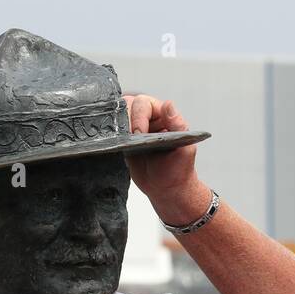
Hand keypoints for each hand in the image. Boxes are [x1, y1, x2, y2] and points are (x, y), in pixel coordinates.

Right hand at [123, 94, 205, 216]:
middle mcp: (147, 119)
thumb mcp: (184, 149)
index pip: (144, 103)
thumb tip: (168, 104)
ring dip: (117, 127)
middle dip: (125, 120)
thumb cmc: (178, 170)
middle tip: (130, 139)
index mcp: (162, 115)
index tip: (139, 133)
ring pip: (117, 117)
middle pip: (127, 105)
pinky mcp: (123, 142)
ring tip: (122, 142)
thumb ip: (178, 126)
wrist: (167, 190)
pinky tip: (114, 146)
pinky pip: (112, 133)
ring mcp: (133, 129)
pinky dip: (110, 137)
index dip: (139, 115)